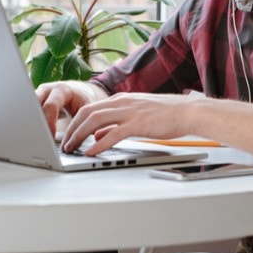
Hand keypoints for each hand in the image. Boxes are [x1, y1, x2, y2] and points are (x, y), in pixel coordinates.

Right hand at [35, 81, 107, 137]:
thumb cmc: (83, 100)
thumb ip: (83, 121)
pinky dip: (30, 124)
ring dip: (30, 124)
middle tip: (37, 140)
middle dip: (34, 123)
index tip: (50, 138)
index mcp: (62, 90)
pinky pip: (28, 113)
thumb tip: (82, 139)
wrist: (79, 91)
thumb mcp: (87, 108)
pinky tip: (31, 136)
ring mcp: (38, 95)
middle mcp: (47, 90)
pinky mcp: (34, 102)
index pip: (51, 105)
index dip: (49, 123)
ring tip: (32, 141)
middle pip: (34, 106)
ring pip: (28, 109)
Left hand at [61, 92, 195, 154]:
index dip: (75, 122)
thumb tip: (97, 135)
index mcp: (121, 100)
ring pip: (95, 120)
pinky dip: (99, 143)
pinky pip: (113, 134)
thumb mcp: (136, 116)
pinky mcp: (138, 124)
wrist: (188, 111)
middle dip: (71, 129)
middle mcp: (122, 102)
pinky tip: (91, 152)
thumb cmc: (166, 115)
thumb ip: (115, 124)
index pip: (90, 108)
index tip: (67, 135)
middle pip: (87, 113)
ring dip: (79, 135)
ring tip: (72, 148)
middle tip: (64, 144)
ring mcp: (130, 112)